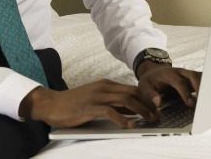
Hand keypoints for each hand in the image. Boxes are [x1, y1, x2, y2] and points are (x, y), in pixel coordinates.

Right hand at [18, 79, 160, 128]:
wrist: (51, 104)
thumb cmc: (73, 104)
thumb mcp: (96, 100)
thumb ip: (113, 104)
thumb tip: (133, 112)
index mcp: (106, 85)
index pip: (132, 89)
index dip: (146, 98)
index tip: (157, 107)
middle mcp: (103, 88)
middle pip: (132, 92)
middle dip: (148, 104)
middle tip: (158, 115)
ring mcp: (97, 96)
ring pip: (125, 100)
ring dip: (140, 110)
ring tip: (150, 120)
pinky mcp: (89, 107)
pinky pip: (110, 112)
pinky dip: (122, 119)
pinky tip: (130, 126)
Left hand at [136, 61, 201, 107]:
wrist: (153, 72)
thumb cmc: (150, 81)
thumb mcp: (144, 87)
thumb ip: (149, 95)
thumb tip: (158, 103)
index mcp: (168, 74)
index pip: (179, 82)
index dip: (185, 92)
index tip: (190, 104)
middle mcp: (180, 72)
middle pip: (193, 76)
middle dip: (200, 87)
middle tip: (204, 102)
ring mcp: (187, 74)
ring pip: (200, 77)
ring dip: (206, 87)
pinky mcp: (192, 78)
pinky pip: (202, 80)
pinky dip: (208, 86)